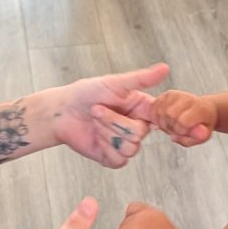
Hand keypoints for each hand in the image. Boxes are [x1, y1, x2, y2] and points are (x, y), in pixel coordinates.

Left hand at [49, 63, 168, 167]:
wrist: (61, 111)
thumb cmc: (86, 93)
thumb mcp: (115, 83)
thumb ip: (141, 79)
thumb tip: (166, 68)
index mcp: (141, 108)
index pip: (160, 117)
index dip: (154, 117)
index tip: (138, 110)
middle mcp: (137, 126)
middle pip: (140, 133)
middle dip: (114, 121)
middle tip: (96, 110)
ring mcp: (125, 144)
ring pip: (131, 148)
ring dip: (107, 133)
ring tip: (94, 121)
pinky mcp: (113, 158)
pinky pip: (120, 160)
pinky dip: (105, 147)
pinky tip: (95, 136)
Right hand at [150, 90, 216, 146]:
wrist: (205, 108)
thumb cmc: (203, 124)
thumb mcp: (202, 137)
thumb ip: (188, 140)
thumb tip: (173, 138)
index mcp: (200, 109)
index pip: (182, 120)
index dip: (179, 130)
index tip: (183, 132)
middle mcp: (187, 99)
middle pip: (169, 114)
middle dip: (169, 126)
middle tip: (174, 130)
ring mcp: (176, 94)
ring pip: (159, 110)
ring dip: (161, 122)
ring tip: (169, 125)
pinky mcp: (167, 94)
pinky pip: (154, 106)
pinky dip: (155, 116)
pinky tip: (163, 120)